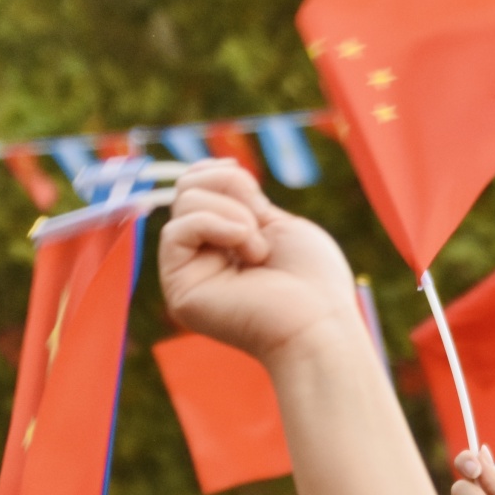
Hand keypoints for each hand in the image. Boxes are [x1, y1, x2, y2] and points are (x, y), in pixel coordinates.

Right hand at [158, 161, 363, 364]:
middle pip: (188, 189)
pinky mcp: (179, 290)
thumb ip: (241, 201)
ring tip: (260, 250)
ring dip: (233, 213)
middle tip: (261, 219)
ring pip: (183, 204)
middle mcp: (203, 258)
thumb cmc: (313, 280)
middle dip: (230, 187)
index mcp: (226, 243)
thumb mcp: (280, 223)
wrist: (318, 323)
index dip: (216, 172)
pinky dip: (214, 224)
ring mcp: (189, 274)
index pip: (198, 188)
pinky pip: (175, 232)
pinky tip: (247, 248)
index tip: (247, 180)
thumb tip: (211, 173)